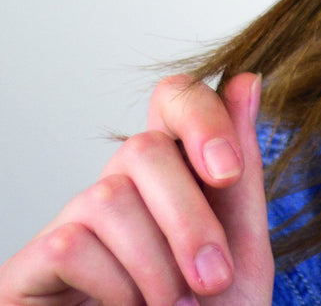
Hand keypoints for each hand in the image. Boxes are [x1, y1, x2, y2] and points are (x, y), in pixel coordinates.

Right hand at [0, 71, 272, 305]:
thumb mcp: (240, 249)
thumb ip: (241, 169)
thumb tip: (246, 78)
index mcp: (173, 177)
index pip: (172, 99)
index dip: (199, 115)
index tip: (228, 172)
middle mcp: (118, 190)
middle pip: (142, 147)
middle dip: (189, 218)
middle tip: (211, 281)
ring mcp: (70, 227)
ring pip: (108, 195)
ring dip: (155, 262)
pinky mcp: (30, 270)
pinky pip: (71, 243)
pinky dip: (114, 286)